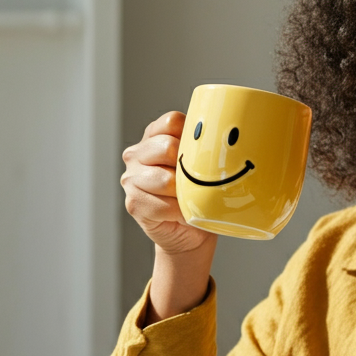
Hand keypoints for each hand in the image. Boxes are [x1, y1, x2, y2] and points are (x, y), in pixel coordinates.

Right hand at [121, 112, 215, 256]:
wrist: (190, 233)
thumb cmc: (196, 194)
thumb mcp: (199, 162)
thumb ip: (201, 144)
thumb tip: (224, 131)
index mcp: (153, 136)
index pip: (172, 121)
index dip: (191, 138)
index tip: (201, 155)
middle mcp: (136, 154)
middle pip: (167, 147)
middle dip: (188, 168)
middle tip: (196, 182)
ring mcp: (131, 179)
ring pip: (165, 179)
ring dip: (184, 194)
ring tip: (190, 199)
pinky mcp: (134, 203)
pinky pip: (164, 205)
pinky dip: (180, 213)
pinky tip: (184, 215)